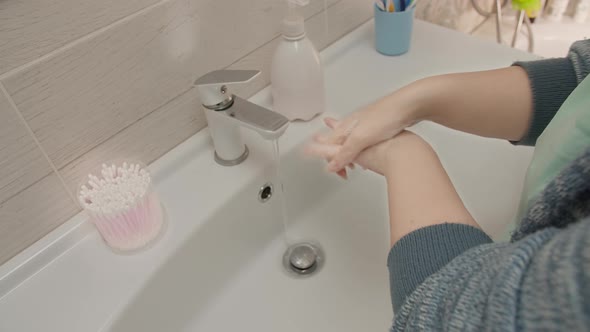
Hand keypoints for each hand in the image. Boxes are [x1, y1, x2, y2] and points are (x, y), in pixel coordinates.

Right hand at [306, 118, 425, 176]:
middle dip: (336, 157)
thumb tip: (331, 166)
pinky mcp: (376, 127)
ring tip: (351, 163)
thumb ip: (345, 153)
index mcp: (345, 127)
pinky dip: (361, 149)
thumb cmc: (385, 117)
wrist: (408, 106)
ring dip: (348, 153)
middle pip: (337, 143)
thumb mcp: (361, 138)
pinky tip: (369, 152)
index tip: (341, 174)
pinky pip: (362, 141)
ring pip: (350, 142)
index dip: (332, 162)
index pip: (329, 147)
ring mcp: (364, 126)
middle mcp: (352, 125)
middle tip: (342, 170)